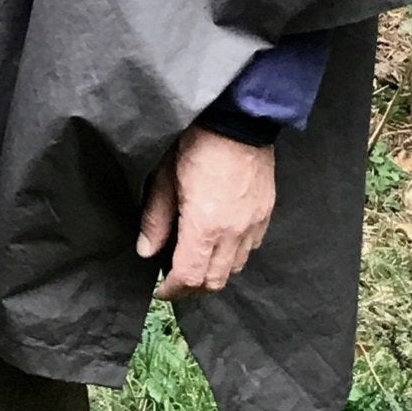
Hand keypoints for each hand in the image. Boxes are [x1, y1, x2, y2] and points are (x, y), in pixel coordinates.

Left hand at [135, 126, 276, 296]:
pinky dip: (233, 256)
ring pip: (235, 269)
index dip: (172, 290)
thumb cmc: (198, 144)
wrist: (238, 121)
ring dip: (213, 274)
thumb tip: (146, 250)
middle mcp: (233, 233)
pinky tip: (219, 244)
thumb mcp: (165, 178)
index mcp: (205, 226)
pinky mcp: (265, 215)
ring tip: (195, 263)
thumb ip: (156, 219)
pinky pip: (250, 249)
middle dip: (191, 288)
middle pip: (214, 281)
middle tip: (174, 281)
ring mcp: (253, 225)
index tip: (159, 289)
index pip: (189, 277)